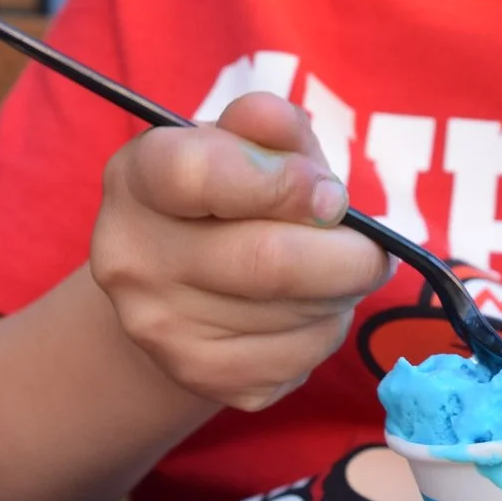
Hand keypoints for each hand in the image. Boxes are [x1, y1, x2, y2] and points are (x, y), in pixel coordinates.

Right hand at [89, 92, 390, 411]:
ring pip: (296, 313)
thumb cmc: (228, 198)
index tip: (330, 193)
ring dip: (343, 292)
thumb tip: (276, 123)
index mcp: (137, 179)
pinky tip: (312, 309)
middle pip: (267, 262)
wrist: (179, 289)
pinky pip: (299, 357)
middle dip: (346, 253)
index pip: (198, 176)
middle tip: (370, 246)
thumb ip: (268, 125)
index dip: (282, 183)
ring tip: (337, 272)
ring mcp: (160, 328)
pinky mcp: (202, 377)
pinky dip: (328, 329)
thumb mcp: (245, 145)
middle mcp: (130, 259)